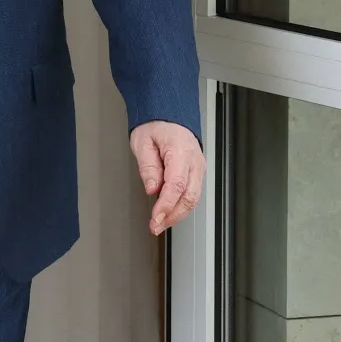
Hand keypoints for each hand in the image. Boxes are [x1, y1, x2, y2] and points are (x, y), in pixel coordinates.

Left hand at [131, 120, 205, 235]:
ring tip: (160, 224)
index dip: (166, 205)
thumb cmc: (155, 124)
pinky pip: (191, 193)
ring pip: (193, 198)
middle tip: (155, 226)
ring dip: (177, 214)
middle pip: (189, 196)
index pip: (176, 185)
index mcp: (180, 151)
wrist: (168, 115)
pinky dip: (180, 206)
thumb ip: (148, 166)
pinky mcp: (197, 172)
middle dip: (172, 215)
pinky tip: (168, 213)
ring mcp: (198, 167)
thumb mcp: (142, 141)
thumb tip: (152, 188)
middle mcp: (194, 161)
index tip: (155, 218)